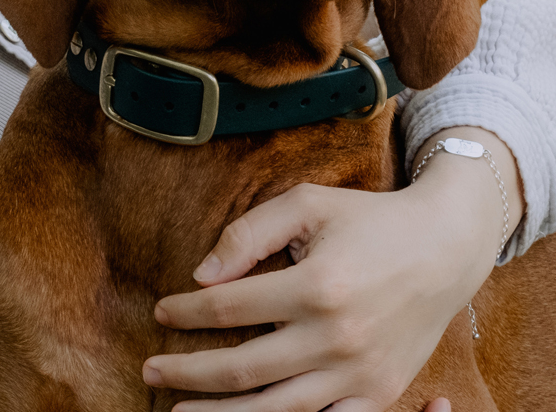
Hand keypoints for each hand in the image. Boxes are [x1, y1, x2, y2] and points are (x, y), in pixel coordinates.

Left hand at [142, 128, 520, 411]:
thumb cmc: (368, 220)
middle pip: (243, 368)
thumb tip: (202, 274)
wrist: (445, 249)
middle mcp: (337, 338)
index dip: (187, 312)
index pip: (230, 306)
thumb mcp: (306, 205)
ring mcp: (360, 374)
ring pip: (276, 410)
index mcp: (316, 286)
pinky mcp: (379, 393)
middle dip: (188, 372)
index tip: (161, 312)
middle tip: (151, 370)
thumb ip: (247, 233)